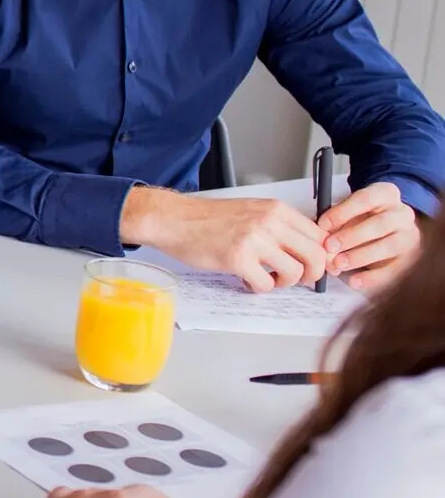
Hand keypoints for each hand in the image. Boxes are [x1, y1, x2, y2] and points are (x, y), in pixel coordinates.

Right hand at [121, 188, 327, 291]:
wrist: (174, 220)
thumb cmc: (209, 219)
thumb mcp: (251, 212)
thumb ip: (279, 227)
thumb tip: (307, 250)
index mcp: (276, 209)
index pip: (320, 235)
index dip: (323, 256)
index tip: (315, 267)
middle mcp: (270, 222)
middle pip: (316, 256)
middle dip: (312, 274)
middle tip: (298, 279)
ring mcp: (254, 240)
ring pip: (295, 273)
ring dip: (283, 282)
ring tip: (267, 278)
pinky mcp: (238, 259)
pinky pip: (266, 284)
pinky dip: (258, 287)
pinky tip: (245, 279)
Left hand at [318, 182, 420, 292]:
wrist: (389, 230)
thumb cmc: (363, 218)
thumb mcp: (350, 212)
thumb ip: (336, 220)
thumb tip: (318, 233)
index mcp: (386, 194)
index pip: (366, 198)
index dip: (343, 212)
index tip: (323, 224)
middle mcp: (402, 213)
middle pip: (380, 223)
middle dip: (351, 236)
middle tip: (329, 247)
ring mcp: (410, 236)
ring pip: (389, 246)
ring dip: (360, 256)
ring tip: (338, 264)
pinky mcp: (411, 258)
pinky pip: (394, 270)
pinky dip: (372, 278)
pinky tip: (354, 281)